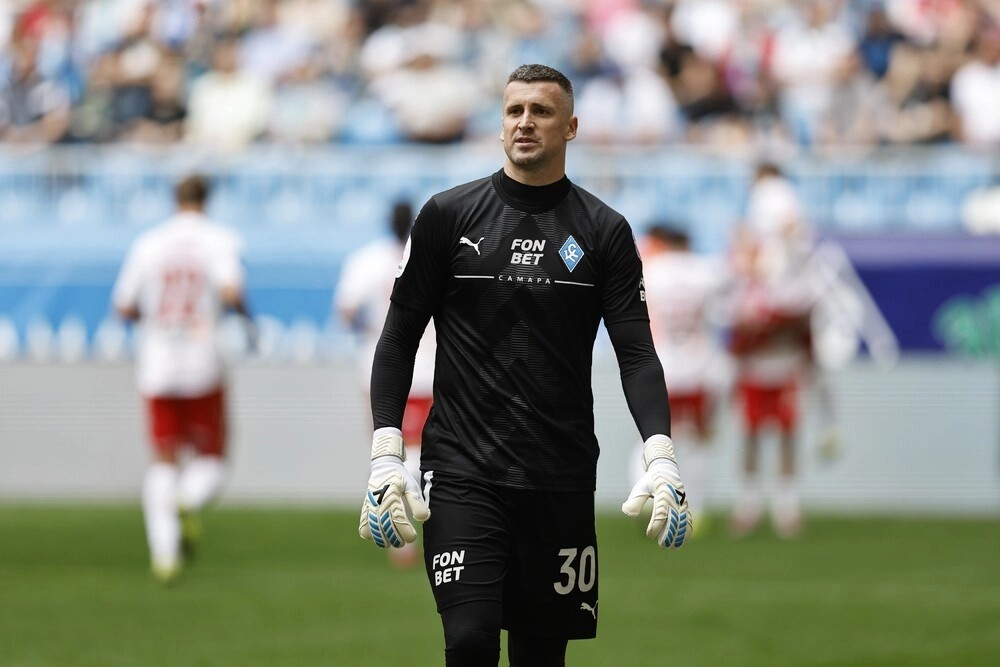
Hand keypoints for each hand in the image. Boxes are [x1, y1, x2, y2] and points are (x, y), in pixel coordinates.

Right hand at [359, 428, 429, 548]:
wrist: (384, 467)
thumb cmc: (401, 478)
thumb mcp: (412, 487)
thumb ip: (417, 503)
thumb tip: (423, 518)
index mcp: (391, 497)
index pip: (398, 521)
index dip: (406, 533)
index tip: (412, 537)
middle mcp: (378, 503)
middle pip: (385, 529)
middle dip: (396, 539)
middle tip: (404, 541)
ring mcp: (369, 507)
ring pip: (372, 531)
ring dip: (382, 540)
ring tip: (391, 542)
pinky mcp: (364, 509)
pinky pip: (363, 527)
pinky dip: (370, 534)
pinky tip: (379, 535)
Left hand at [621, 435, 689, 548]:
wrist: (666, 468)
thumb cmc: (651, 479)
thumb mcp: (641, 487)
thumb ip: (635, 500)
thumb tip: (627, 512)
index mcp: (663, 494)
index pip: (660, 513)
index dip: (655, 526)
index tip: (650, 536)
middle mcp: (674, 499)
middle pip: (674, 520)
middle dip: (669, 535)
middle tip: (662, 545)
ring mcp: (682, 503)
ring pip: (683, 522)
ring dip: (679, 535)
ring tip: (673, 547)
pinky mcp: (685, 506)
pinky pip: (688, 519)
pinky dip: (687, 530)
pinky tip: (683, 541)